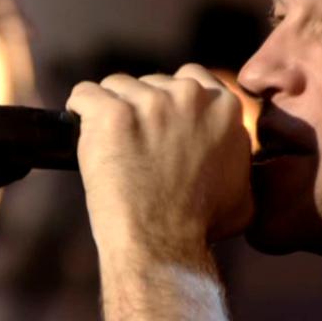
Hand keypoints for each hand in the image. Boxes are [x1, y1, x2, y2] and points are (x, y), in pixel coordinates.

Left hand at [66, 63, 253, 253]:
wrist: (163, 244)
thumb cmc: (200, 225)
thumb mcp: (242, 191)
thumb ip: (238, 158)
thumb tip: (235, 153)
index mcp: (223, 106)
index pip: (189, 77)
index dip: (169, 100)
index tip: (158, 122)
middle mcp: (189, 95)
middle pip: (150, 82)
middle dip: (140, 107)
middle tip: (135, 145)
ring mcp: (149, 101)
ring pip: (116, 86)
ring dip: (110, 111)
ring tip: (112, 147)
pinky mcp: (110, 113)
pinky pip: (83, 95)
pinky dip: (79, 111)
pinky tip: (85, 134)